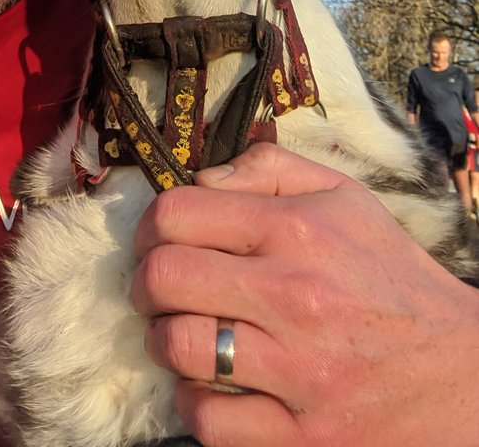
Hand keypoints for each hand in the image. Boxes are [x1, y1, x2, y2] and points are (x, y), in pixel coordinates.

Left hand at [132, 142, 478, 445]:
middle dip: (144, 281)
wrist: (465, 378)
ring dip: (162, 339)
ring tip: (178, 332)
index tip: (154, 240)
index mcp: (299, 231)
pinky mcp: (301, 436)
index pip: (178, 214)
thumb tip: (201, 177)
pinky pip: (209, 419)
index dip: (150, 226)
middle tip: (154, 288)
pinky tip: (208, 384)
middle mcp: (294, 295)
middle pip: (164, 277)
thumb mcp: (347, 200)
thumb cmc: (393, 280)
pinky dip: (193, 401)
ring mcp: (296, 371)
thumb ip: (270, 171)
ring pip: (178, 347)